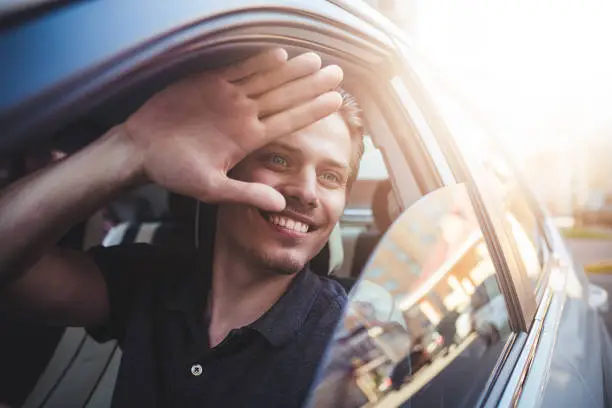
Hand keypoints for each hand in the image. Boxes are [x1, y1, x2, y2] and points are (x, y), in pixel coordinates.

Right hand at [123, 49, 342, 210]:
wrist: (142, 150)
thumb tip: (279, 206)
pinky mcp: (208, 84)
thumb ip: (246, 193)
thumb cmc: (174, 171)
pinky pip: (237, 70)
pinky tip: (279, 55)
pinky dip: (256, 63)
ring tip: (316, 61)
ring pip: (265, 80)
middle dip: (310, 85)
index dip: (312, 111)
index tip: (336, 102)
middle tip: (337, 73)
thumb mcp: (212, 189)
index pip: (287, 122)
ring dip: (290, 71)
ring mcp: (228, 99)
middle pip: (283, 97)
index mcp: (248, 139)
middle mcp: (243, 116)